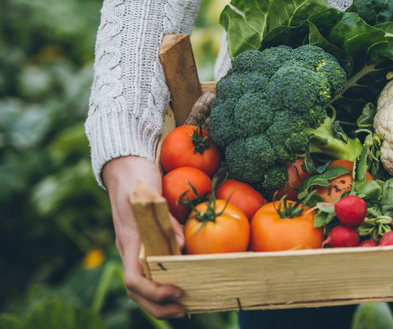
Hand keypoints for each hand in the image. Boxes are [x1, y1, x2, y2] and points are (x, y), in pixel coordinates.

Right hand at [103, 156, 185, 318]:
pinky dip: (164, 283)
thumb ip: (165, 219)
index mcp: (130, 241)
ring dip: (161, 301)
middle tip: (185, 310)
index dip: (153, 292)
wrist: (125, 164)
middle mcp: (130, 249)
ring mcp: (136, 248)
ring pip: (143, 285)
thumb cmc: (137, 177)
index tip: (176, 291)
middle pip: (138, 292)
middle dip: (159, 306)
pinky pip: (151, 271)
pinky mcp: (145, 243)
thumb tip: (182, 245)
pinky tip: (185, 282)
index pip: (134, 279)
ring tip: (186, 306)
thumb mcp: (151, 194)